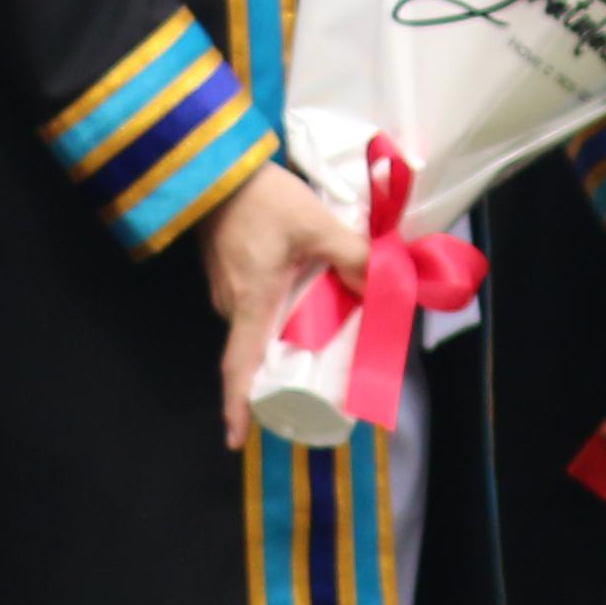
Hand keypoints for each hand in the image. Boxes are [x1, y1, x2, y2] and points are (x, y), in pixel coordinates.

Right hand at [203, 165, 367, 452]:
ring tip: (322, 338)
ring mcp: (224, 287)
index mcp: (250, 303)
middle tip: (320, 380)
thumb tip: (385, 291)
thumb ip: (352, 256)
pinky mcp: (225, 270)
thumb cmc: (264, 199)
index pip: (238, 368)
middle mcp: (231, 304)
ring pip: (257, 325)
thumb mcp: (316, 225)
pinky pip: (252, 304)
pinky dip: (275, 312)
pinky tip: (301, 300)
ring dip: (283, 335)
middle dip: (282, 371)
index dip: (237, 408)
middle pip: (256, 351)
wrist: (220, 164)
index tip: (238, 441)